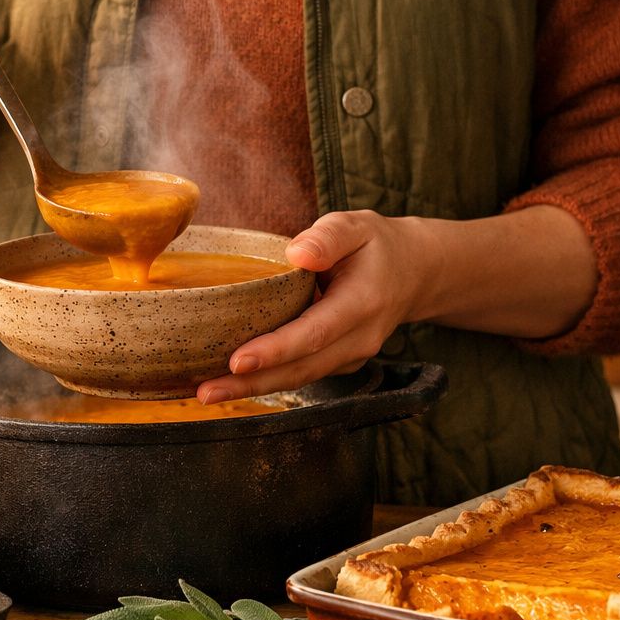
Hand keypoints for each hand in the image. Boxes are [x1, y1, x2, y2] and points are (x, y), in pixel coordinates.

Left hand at [195, 211, 433, 402]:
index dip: (276, 349)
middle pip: (302, 368)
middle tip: (205, 391)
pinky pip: (301, 375)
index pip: (315, 332)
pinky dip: (267, 381)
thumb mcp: (357, 226)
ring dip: (254, 389)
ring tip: (207, 393)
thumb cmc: (375, 246)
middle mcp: (360, 338)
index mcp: (363, 302)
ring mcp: (351, 356)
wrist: (414, 273)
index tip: (238, 360)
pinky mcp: (339, 363)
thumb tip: (296, 253)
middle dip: (253, 382)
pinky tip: (231, 382)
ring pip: (300, 378)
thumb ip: (328, 236)